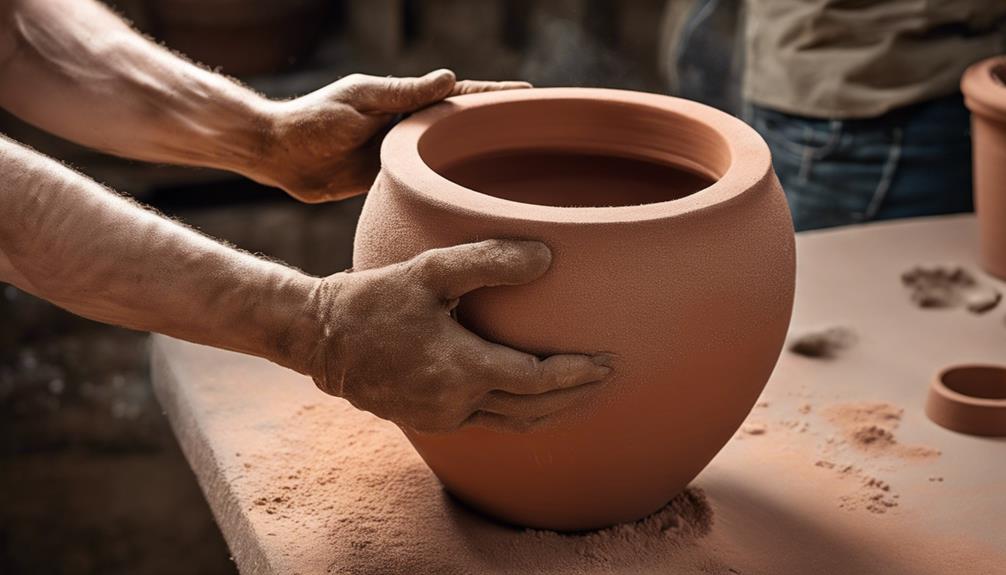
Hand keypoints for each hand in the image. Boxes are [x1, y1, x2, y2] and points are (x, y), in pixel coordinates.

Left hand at [251, 70, 529, 202]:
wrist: (277, 155)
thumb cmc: (312, 120)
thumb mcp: (359, 101)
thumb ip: (403, 94)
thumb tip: (449, 78)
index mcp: (403, 101)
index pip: (460, 95)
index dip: (495, 95)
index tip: (530, 94)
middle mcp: (406, 127)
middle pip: (460, 128)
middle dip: (495, 128)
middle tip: (533, 135)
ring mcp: (397, 154)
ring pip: (446, 157)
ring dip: (476, 161)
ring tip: (513, 171)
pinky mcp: (385, 180)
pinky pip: (425, 182)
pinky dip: (446, 186)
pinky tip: (467, 199)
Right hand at [303, 240, 611, 432]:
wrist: (317, 339)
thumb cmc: (372, 300)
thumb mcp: (427, 271)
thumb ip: (488, 261)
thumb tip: (547, 257)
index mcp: (458, 369)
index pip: (535, 380)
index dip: (575, 373)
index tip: (607, 361)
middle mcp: (453, 404)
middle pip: (532, 410)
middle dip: (575, 396)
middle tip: (609, 378)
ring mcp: (440, 418)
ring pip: (512, 424)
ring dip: (552, 411)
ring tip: (583, 394)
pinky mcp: (428, 421)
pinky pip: (487, 423)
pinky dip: (520, 414)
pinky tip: (532, 399)